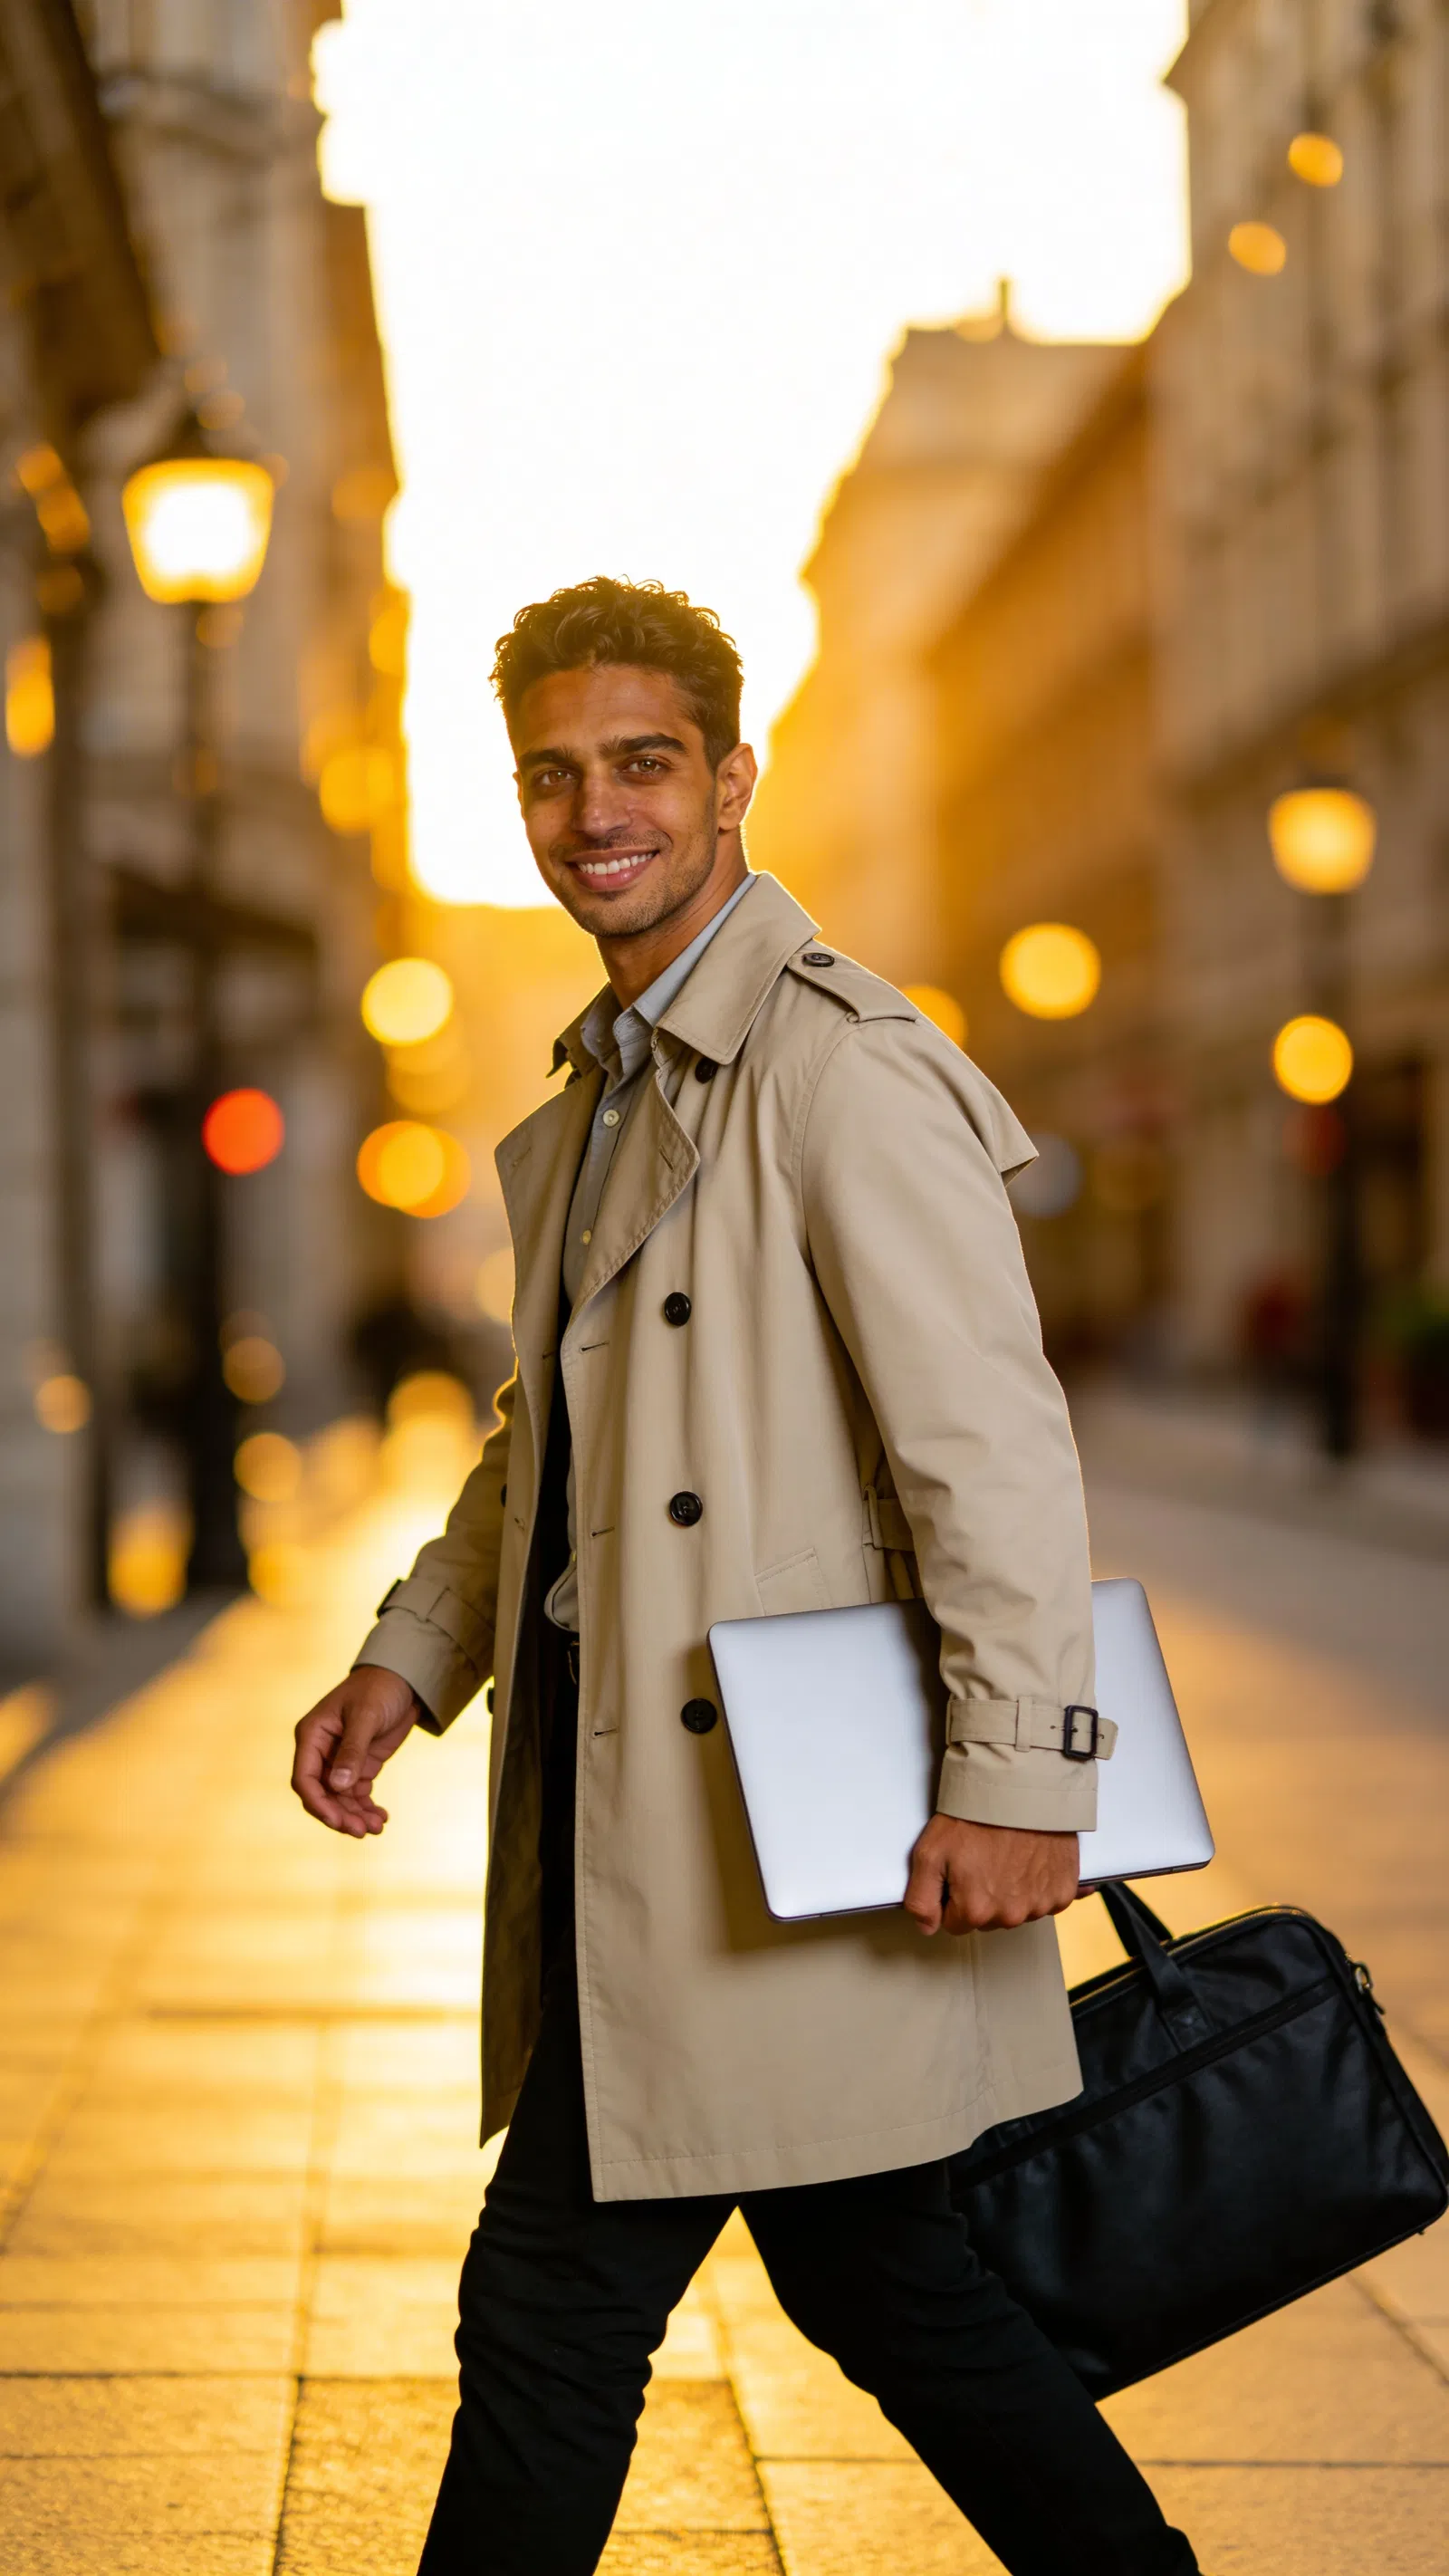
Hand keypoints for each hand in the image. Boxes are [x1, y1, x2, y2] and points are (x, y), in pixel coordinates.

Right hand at [292, 1663, 420, 1837]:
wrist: (402, 1680)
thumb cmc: (379, 1689)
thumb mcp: (366, 1716)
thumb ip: (352, 1750)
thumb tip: (338, 1787)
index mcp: (312, 1736)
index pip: (305, 1778)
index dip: (318, 1803)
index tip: (338, 1821)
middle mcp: (321, 1752)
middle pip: (322, 1795)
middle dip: (340, 1815)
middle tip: (363, 1831)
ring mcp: (340, 1761)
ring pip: (340, 1800)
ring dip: (355, 1816)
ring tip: (376, 1827)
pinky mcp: (359, 1766)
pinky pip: (357, 1795)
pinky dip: (367, 1809)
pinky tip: (381, 1818)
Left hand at [903, 1814, 1078, 1935]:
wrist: (1019, 1789)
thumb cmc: (974, 1817)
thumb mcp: (929, 1853)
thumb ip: (920, 1899)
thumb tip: (926, 1927)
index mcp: (976, 1910)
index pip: (955, 1923)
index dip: (952, 1896)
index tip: (959, 1869)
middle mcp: (1010, 1916)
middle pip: (988, 1919)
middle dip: (982, 1896)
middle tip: (983, 1858)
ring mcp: (1040, 1905)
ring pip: (1017, 1911)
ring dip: (1012, 1891)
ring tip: (1008, 1855)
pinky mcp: (1063, 1891)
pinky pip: (1046, 1900)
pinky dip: (1039, 1885)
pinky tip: (1031, 1860)